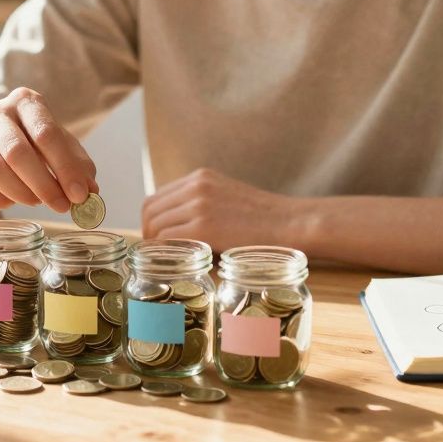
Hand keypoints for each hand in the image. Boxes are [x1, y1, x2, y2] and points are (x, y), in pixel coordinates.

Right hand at [0, 87, 98, 212]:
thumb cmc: (37, 146)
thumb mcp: (63, 150)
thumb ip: (80, 169)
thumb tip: (90, 193)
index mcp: (25, 101)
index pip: (47, 134)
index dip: (66, 168)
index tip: (80, 195)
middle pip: (17, 151)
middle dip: (44, 184)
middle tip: (61, 206)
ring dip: (19, 193)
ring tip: (36, 201)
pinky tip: (9, 200)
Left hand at [140, 168, 301, 251]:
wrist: (294, 223)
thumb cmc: (267, 221)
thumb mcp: (230, 202)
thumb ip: (204, 209)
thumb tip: (179, 235)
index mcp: (201, 177)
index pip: (157, 198)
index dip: (152, 222)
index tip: (159, 242)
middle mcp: (196, 185)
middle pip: (150, 209)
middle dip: (148, 234)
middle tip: (159, 256)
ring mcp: (198, 203)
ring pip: (155, 225)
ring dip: (156, 246)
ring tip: (169, 262)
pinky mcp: (204, 225)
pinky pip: (167, 239)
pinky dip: (165, 253)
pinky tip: (176, 264)